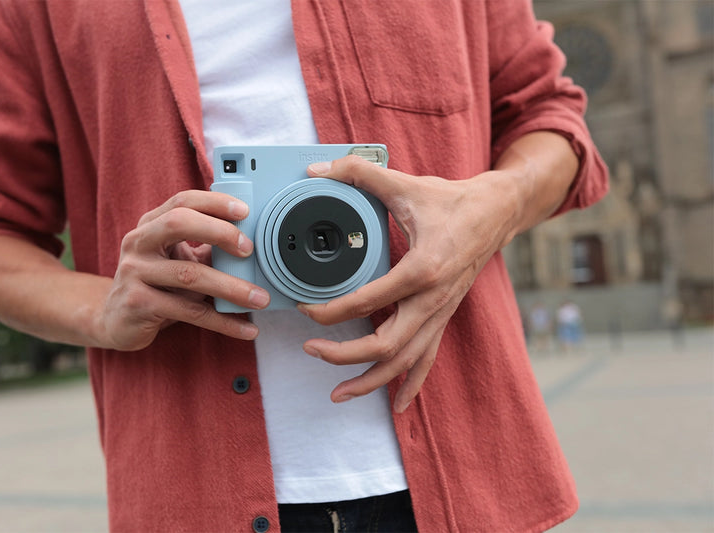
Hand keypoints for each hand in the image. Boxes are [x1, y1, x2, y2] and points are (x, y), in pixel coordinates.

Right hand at [98, 190, 269, 350]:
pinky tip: (246, 329)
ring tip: (260, 299)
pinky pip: (189, 312)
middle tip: (249, 250)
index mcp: (150, 225)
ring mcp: (134, 273)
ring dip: (231, 287)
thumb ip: (208, 249)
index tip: (245, 211)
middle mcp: (138, 243)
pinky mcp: (138, 304)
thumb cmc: (156, 286)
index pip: (183, 202)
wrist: (116, 321)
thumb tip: (252, 244)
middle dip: (220, 232)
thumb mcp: (179, 261)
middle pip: (178, 223)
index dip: (215, 203)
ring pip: (189, 275)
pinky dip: (223, 321)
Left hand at [298, 156, 519, 411]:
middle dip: (345, 355)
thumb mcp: (407, 185)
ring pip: (405, 361)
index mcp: (422, 268)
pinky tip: (397, 404)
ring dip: (371, 381)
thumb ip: (360, 173)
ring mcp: (441, 313)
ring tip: (338, 393)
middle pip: (387, 345)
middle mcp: (434, 300)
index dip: (332, 311)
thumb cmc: (452, 201)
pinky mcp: (443, 317)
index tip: (305, 309)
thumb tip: (318, 168)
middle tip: (312, 349)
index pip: (369, 301)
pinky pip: (427, 359)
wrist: (497, 213)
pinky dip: (410, 384)